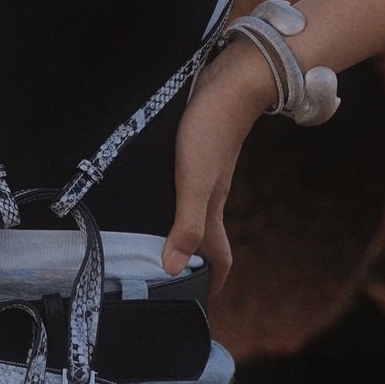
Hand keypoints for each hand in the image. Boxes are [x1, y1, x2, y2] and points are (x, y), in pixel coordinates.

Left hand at [160, 42, 274, 295]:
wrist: (230, 82)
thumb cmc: (210, 131)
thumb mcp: (193, 183)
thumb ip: (186, 225)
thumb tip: (172, 269)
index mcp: (212, 208)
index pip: (218, 257)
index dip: (209, 282)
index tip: (197, 301)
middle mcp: (211, 196)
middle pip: (205, 239)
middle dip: (193, 262)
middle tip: (167, 277)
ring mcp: (206, 174)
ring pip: (195, 214)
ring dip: (181, 232)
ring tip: (154, 241)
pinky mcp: (197, 154)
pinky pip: (186, 190)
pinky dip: (173, 204)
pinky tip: (153, 196)